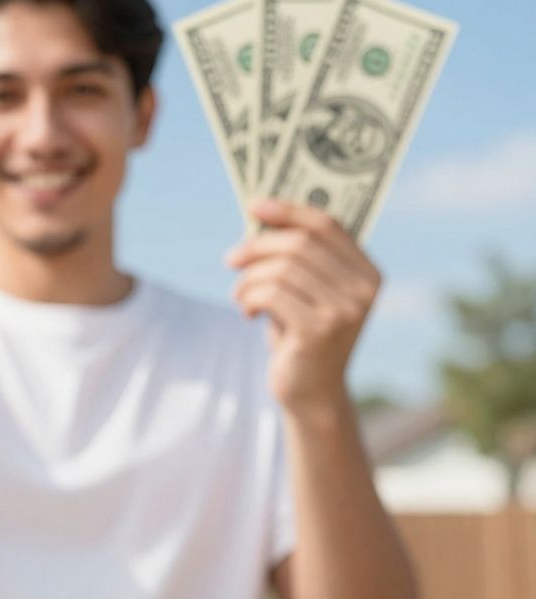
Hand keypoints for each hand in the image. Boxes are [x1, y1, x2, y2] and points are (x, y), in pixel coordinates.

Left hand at [225, 199, 380, 419]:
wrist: (312, 393)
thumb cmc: (301, 333)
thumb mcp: (304, 292)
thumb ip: (296, 259)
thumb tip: (259, 216)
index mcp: (368, 272)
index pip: (327, 225)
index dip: (289, 210)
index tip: (254, 206)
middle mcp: (363, 289)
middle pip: (299, 244)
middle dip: (257, 247)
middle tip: (231, 259)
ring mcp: (345, 311)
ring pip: (281, 269)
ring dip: (249, 280)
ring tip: (241, 296)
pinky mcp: (320, 331)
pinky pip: (270, 294)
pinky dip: (249, 298)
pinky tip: (247, 313)